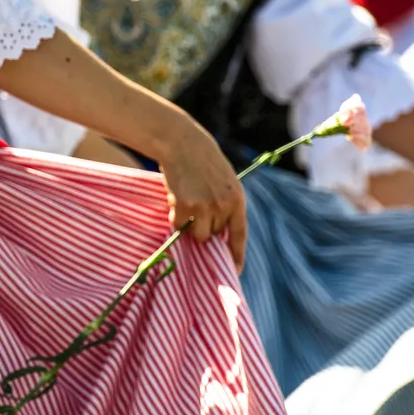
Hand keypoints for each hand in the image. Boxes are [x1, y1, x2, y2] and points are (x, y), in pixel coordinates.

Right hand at [153, 115, 248, 271]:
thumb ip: (225, 206)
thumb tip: (215, 238)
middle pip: (213, 237)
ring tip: (185, 204)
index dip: (236, 255)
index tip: (234, 272)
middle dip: (204, 229)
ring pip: (197, 235)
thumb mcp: (223, 183)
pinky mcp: (185, 205)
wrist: (182, 142)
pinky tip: (175, 198)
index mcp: (237, 199)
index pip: (239, 235)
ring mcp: (205, 206)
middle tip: (196, 212)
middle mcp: (224, 206)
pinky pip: (178, 225)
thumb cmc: (202, 162)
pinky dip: (175, 217)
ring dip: (189, 226)